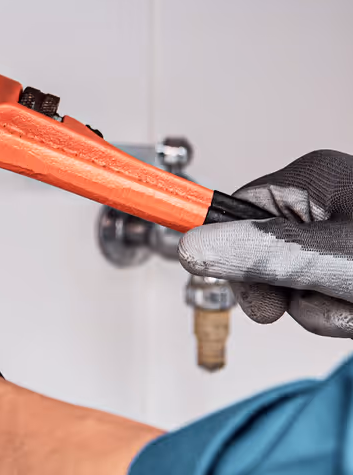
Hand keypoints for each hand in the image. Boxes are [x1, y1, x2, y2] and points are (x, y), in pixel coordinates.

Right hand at [178, 150, 352, 337]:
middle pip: (261, 258)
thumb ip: (259, 253)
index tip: (161, 231)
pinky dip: (341, 313)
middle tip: (319, 292)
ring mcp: (337, 240)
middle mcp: (322, 206)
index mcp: (311, 181)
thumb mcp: (329, 257)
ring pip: (293, 289)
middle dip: (287, 291)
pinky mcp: (349, 271)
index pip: (236, 212)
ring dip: (322, 308)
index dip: (219, 243)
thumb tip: (195, 247)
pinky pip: (321, 301)